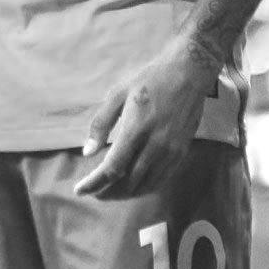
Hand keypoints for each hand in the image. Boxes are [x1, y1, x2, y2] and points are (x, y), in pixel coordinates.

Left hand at [75, 40, 218, 199]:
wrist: (188, 74)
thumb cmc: (149, 80)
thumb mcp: (118, 93)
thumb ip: (101, 123)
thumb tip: (87, 151)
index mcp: (136, 129)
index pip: (112, 167)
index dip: (94, 183)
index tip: (80, 190)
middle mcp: (155, 145)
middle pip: (128, 182)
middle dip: (108, 192)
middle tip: (94, 192)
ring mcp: (171, 152)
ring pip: (146, 185)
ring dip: (126, 194)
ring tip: (110, 192)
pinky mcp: (181, 153)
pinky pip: (161, 180)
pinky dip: (145, 188)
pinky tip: (134, 186)